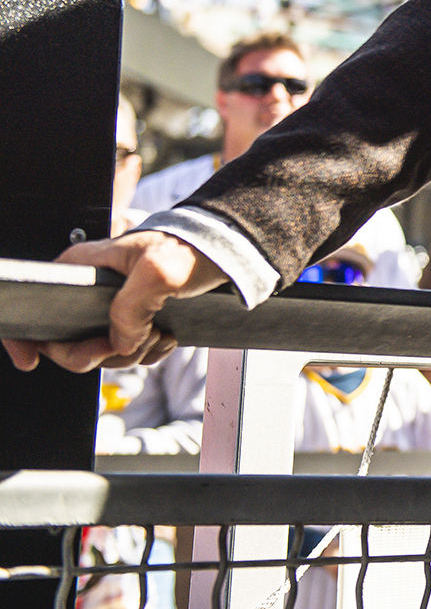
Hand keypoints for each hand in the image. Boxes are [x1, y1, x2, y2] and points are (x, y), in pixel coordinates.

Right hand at [2, 231, 225, 373]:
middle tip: (128, 343)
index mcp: (82, 268)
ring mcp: (110, 309)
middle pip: (65, 342)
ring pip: (100, 352)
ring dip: (132, 353)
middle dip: (96, 353)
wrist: (228, 255)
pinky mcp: (134, 322)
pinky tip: (165, 336)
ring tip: (157, 332)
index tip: (30, 359)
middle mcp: (89, 290)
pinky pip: (127, 353)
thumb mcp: (159, 271)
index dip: (24, 336)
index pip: (34, 303)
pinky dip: (147, 353)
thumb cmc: (192, 249)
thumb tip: (118, 342)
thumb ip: (130, 308)